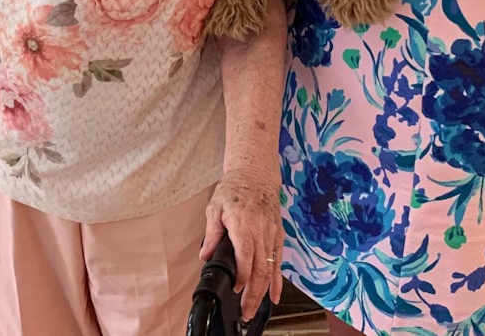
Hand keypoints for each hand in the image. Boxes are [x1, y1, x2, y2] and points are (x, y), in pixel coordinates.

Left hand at [200, 167, 283, 320]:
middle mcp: (260, 231)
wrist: (255, 174)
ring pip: (270, 269)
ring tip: (255, 308)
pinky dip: (277, 280)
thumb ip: (211, 233)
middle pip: (260, 269)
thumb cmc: (234, 189)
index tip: (235, 288)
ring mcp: (271, 234)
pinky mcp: (277, 235)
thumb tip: (206, 255)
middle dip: (253, 294)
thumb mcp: (215, 207)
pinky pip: (278, 261)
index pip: (245, 257)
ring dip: (264, 292)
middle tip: (245, 310)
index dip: (242, 277)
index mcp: (243, 224)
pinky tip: (274, 296)